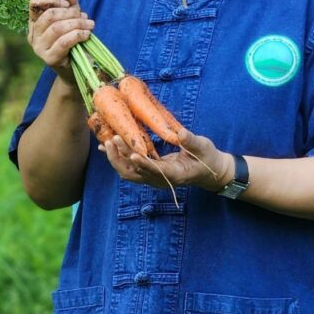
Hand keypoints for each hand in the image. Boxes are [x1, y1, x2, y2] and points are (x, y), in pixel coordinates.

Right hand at [28, 0, 93, 84]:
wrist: (78, 67)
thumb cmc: (73, 38)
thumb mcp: (72, 16)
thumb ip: (68, 0)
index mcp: (35, 21)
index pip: (34, 3)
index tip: (68, 3)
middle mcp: (33, 34)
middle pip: (49, 16)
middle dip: (70, 13)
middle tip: (85, 17)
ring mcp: (38, 47)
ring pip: (57, 28)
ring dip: (77, 24)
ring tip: (90, 25)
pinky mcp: (48, 58)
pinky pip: (63, 42)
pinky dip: (77, 35)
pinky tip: (86, 34)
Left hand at [100, 128, 233, 192]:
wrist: (208, 172)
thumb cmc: (208, 158)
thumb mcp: (204, 147)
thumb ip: (192, 142)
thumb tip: (181, 133)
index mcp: (175, 175)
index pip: (156, 171)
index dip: (144, 164)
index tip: (132, 154)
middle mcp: (160, 179)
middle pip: (135, 174)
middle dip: (122, 158)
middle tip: (113, 139)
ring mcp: (153, 177)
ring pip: (129, 172)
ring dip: (116, 158)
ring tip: (106, 143)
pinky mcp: (149, 172)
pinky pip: (130, 167)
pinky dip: (119, 157)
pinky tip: (108, 147)